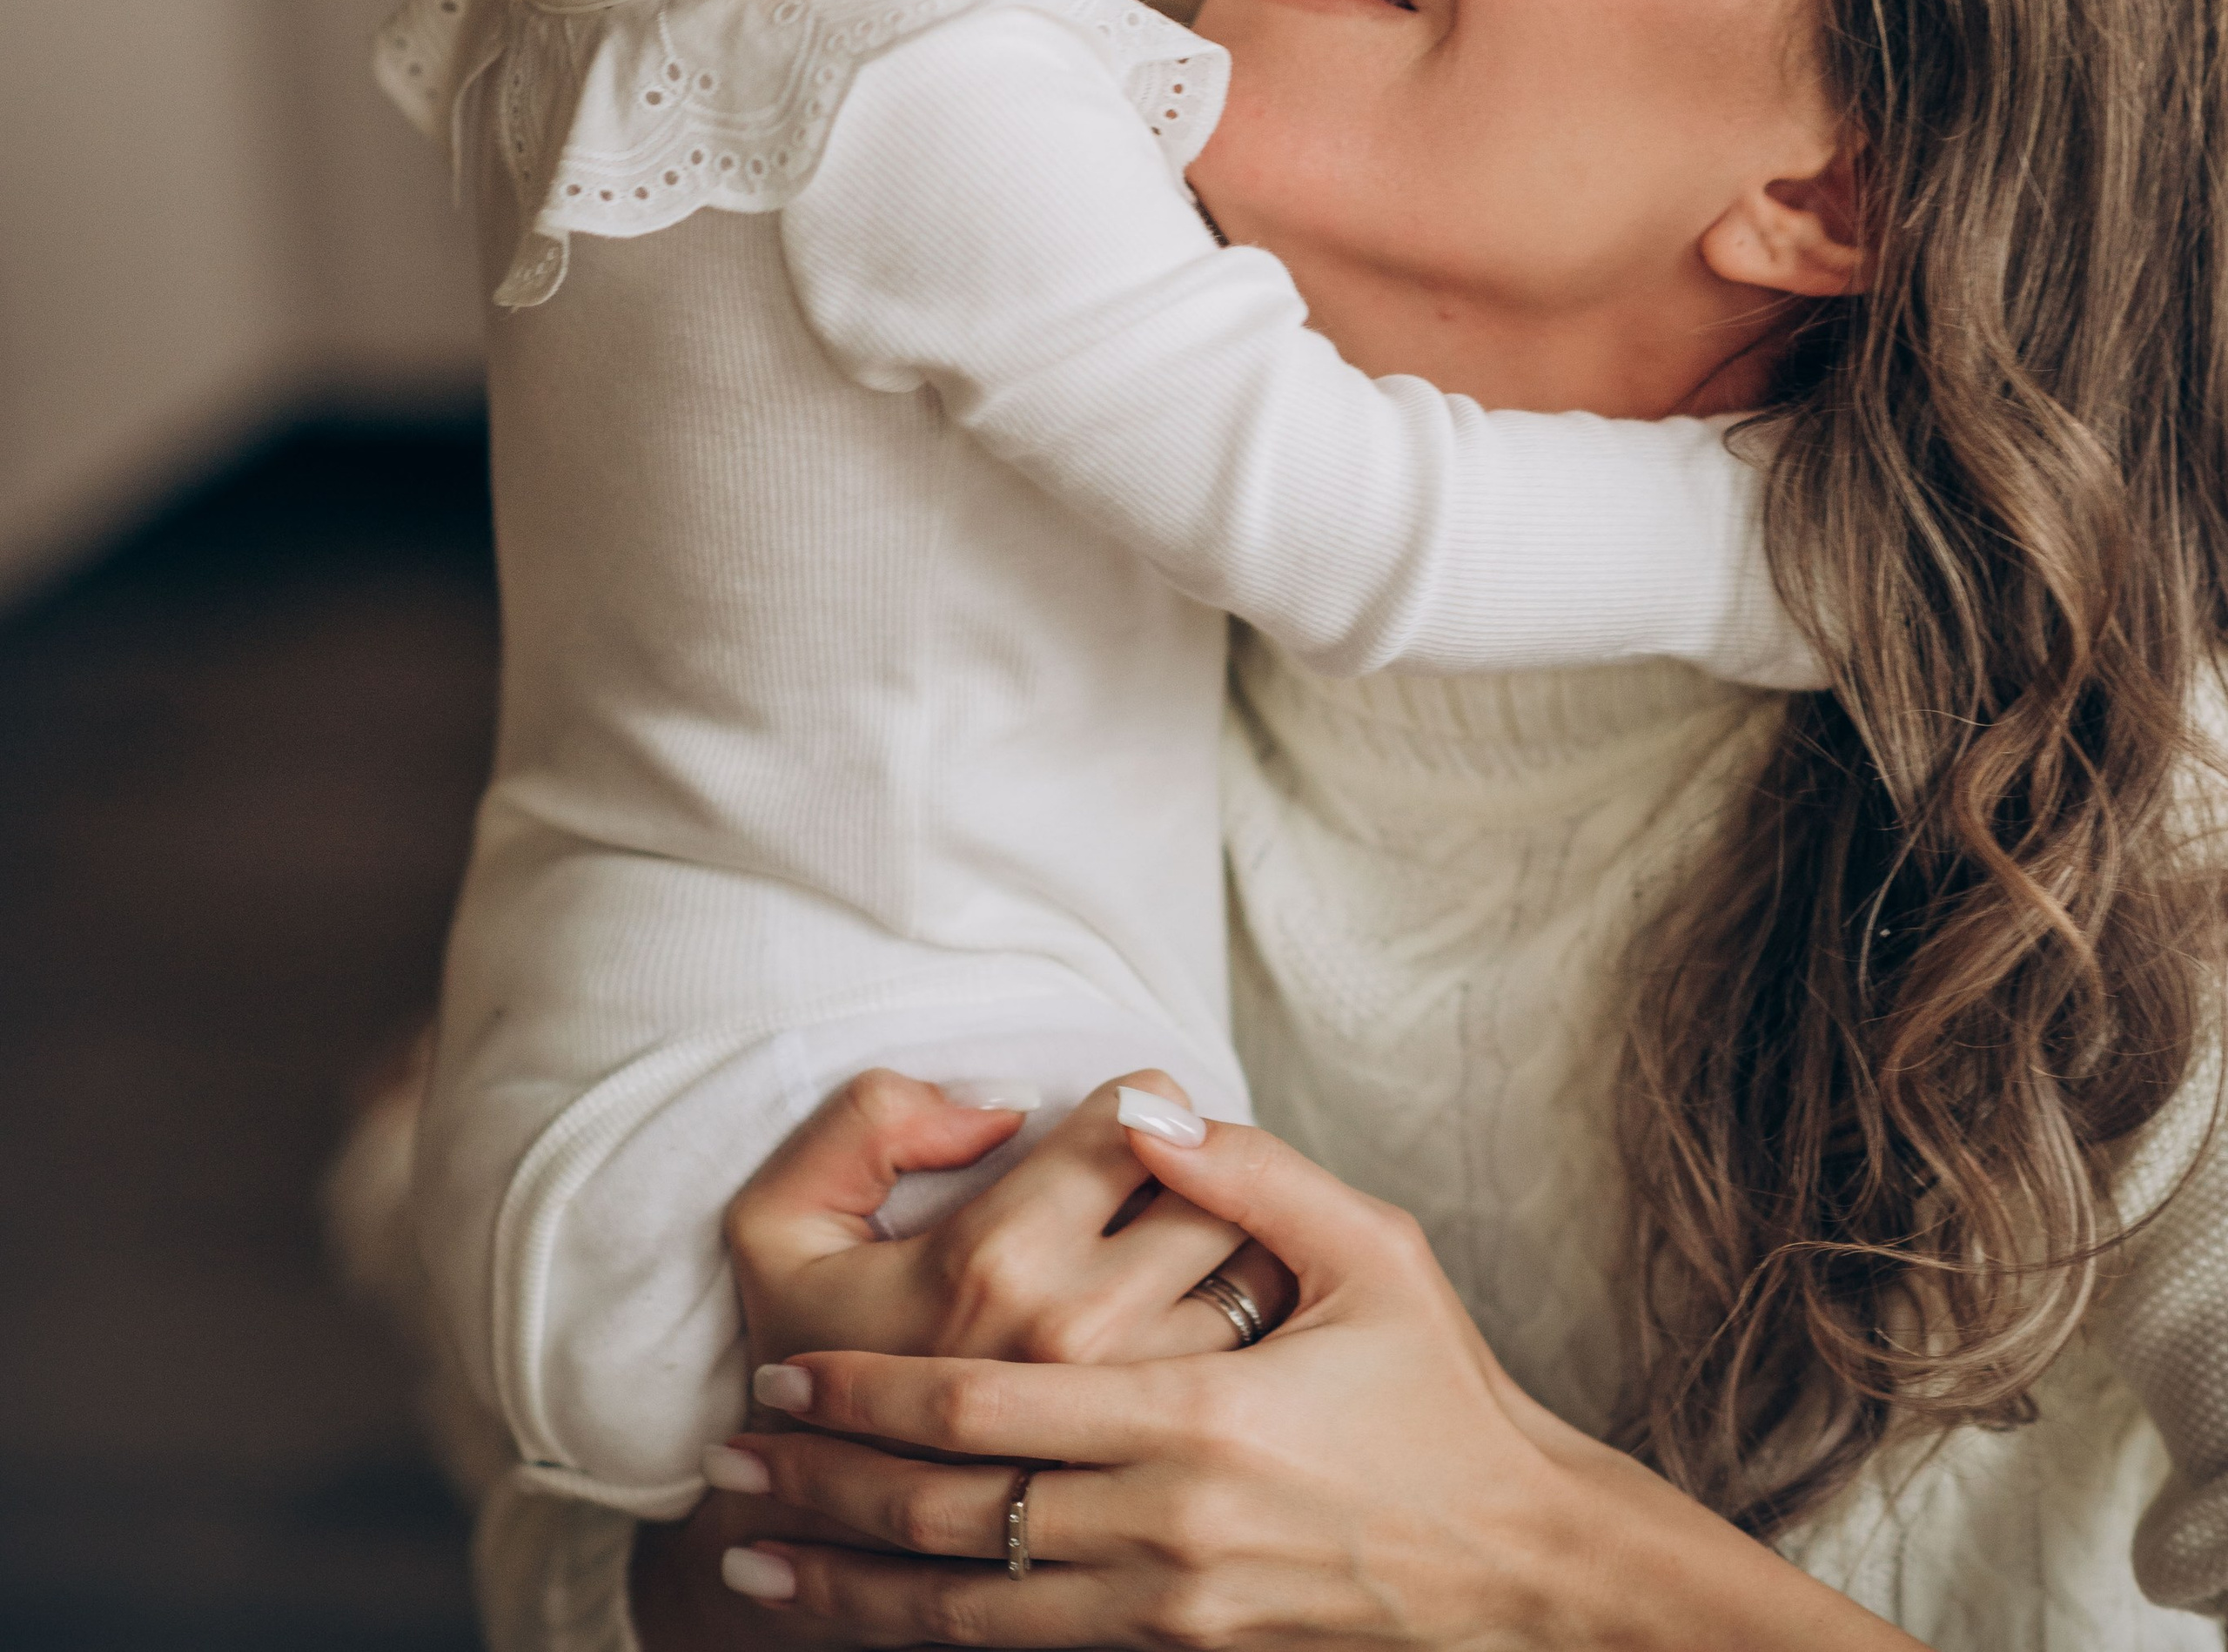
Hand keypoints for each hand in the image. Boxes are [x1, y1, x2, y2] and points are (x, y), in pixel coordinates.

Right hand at [630, 1072, 1290, 1651]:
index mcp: (994, 1253)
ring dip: (1244, 1244)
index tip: (1116, 1134)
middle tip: (1167, 1186)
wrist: (821, 1541)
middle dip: (1204, 1167)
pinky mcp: (1163, 1462)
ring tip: (1189, 1254)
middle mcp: (1075, 1329)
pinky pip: (1261, 1358)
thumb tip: (1007, 1103)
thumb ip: (869, 1121)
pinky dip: (1260, 1328)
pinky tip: (1209, 1330)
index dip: (1135, 1104)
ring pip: (1255, 1271)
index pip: (1140, 1111)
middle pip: (1219, 1185)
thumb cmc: (808, 1359)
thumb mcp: (780, 1220)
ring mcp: (1128, 1406)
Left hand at [713, 1112, 1922, 1651]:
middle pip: (945, 1519)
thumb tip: (1144, 1101)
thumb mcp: (1373, 1255)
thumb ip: (1249, 1175)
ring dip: (846, 1584)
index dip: (862, 1400)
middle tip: (722, 1474)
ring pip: (963, 1609)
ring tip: (750, 1560)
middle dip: (818, 1497)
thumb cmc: (1442, 1400)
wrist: (1523, 1570)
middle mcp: (1160, 1526)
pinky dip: (929, 1641)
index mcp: (1192, 1417)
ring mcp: (1166, 1610)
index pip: (980, 1413)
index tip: (777, 1382)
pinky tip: (868, 1626)